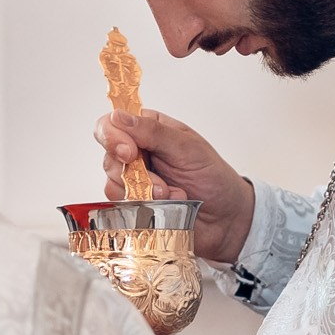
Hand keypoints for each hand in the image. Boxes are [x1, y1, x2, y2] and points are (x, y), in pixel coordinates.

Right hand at [92, 110, 254, 262]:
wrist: (225, 218)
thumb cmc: (212, 177)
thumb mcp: (187, 148)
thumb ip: (152, 132)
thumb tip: (119, 116)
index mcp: (147, 129)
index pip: (111, 124)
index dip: (112, 138)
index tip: (129, 153)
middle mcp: (136, 153)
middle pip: (109, 157)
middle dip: (134, 173)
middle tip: (162, 185)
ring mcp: (133, 180)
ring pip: (113, 183)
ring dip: (144, 192)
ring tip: (173, 195)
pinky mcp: (133, 205)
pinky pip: (121, 206)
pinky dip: (145, 207)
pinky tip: (168, 206)